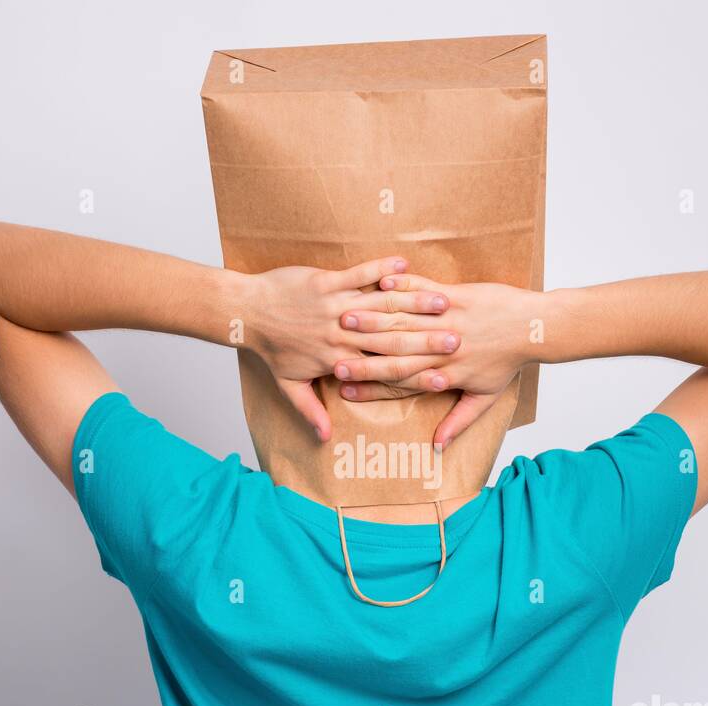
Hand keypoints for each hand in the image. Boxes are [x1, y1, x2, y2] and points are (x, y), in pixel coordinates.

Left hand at [237, 258, 460, 439]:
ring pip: (380, 307)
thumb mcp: (288, 386)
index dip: (417, 373)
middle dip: (428, 338)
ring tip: (444, 302)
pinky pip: (358, 274)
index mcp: (339, 361)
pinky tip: (404, 266)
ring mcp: (334, 307)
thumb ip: (310, 411)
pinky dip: (381, 270)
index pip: (385, 370)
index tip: (446, 376)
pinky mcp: (326, 282)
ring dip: (413, 303)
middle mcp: (341, 336)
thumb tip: (325, 438)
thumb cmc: (271, 349)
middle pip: (392, 339)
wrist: (248, 313)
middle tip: (459, 339)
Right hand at [332, 273, 543, 446]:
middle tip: (333, 359)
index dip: (372, 388)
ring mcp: (449, 321)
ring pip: (404, 322)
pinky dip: (402, 286)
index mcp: (446, 374)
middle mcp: (443, 350)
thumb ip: (458, 421)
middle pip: (396, 356)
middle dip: (363, 358)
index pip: (402, 384)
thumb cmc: (508, 362)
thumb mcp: (485, 397)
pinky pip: (424, 290)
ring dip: (373, 320)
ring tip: (345, 319)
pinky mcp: (457, 296)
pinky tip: (379, 283)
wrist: (534, 328)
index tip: (345, 389)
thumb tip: (438, 446)